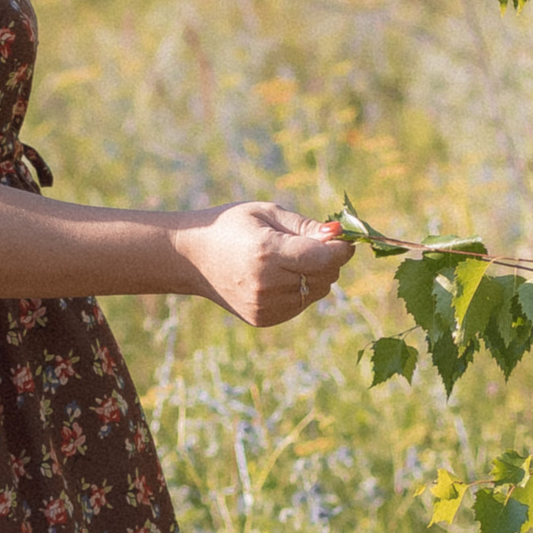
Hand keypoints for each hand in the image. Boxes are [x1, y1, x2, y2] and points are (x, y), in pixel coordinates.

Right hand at [178, 202, 356, 328]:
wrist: (192, 258)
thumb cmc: (231, 226)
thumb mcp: (267, 213)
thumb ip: (306, 227)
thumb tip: (340, 236)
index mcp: (267, 253)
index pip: (324, 258)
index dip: (341, 248)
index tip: (340, 238)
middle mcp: (267, 284)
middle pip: (325, 276)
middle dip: (328, 260)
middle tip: (311, 245)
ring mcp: (265, 306)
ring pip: (317, 292)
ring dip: (315, 275)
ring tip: (289, 260)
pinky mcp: (264, 319)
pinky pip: (301, 304)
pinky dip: (300, 289)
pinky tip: (278, 276)